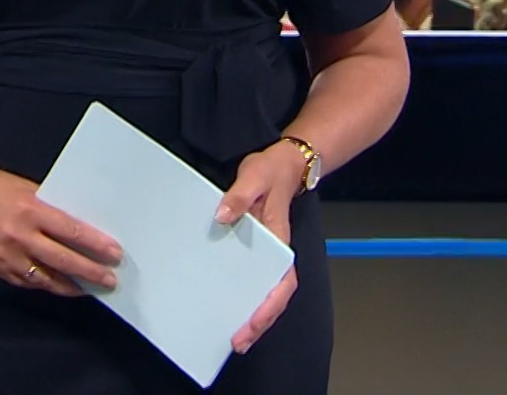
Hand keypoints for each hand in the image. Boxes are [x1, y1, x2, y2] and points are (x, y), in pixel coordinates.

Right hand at [0, 163, 121, 296]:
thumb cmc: (0, 187)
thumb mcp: (31, 190)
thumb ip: (54, 211)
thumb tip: (85, 231)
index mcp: (30, 209)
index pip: (71, 231)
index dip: (96, 245)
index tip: (115, 253)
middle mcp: (19, 235)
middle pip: (63, 260)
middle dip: (90, 271)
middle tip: (110, 279)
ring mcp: (7, 255)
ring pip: (47, 279)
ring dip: (72, 285)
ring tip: (90, 288)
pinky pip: (30, 282)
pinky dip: (49, 285)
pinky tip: (63, 284)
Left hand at [217, 145, 302, 352]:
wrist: (283, 164)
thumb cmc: (270, 171)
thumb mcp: (254, 176)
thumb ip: (239, 195)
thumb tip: (222, 217)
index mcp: (279, 240)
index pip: (281, 282)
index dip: (269, 307)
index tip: (252, 323)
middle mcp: (276, 253)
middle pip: (274, 298)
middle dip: (259, 323)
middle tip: (237, 343)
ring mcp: (267, 255)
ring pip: (265, 293)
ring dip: (253, 317)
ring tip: (235, 339)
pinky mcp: (256, 251)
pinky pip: (253, 280)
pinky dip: (246, 299)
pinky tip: (230, 309)